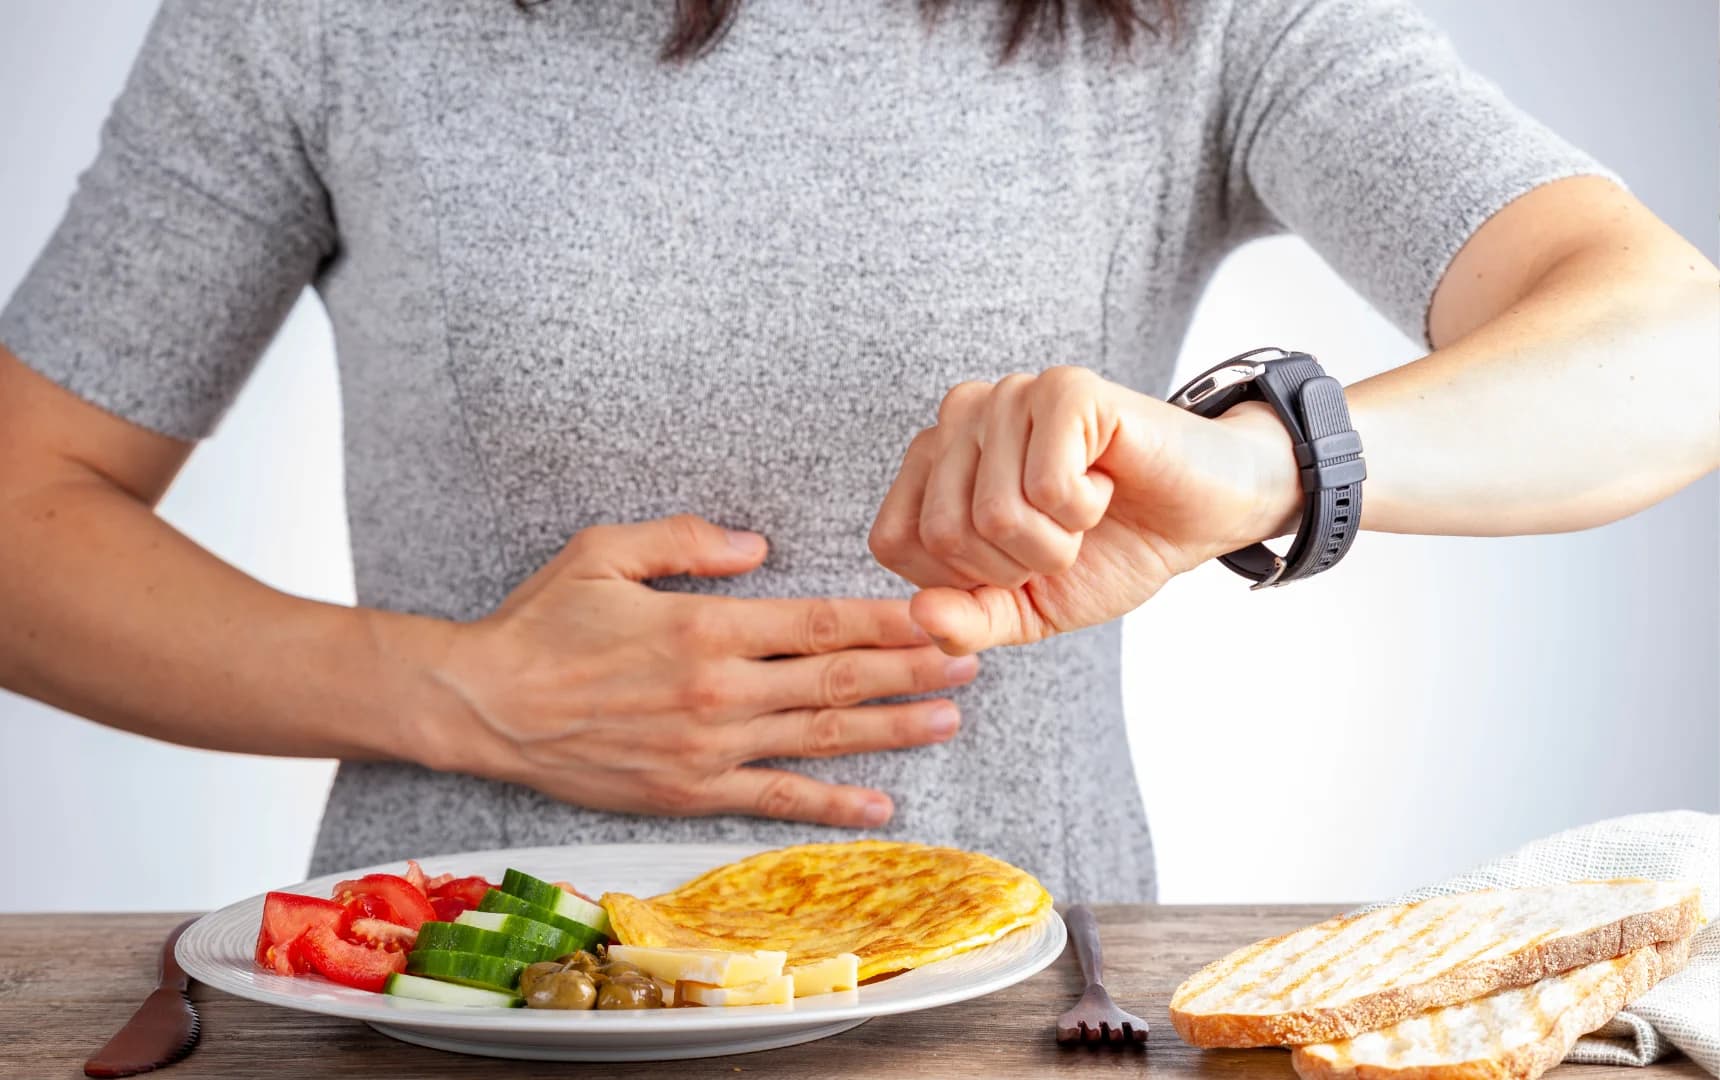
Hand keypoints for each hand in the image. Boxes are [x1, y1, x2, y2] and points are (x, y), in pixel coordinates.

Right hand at [427, 515, 978, 827]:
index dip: (886, 621)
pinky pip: (775, 799)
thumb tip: (758, 546)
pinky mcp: (689, 791)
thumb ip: (686, 539)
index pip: (818, 623)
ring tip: (947, 720)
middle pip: (837, 682)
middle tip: (971, 661)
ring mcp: (708, 747)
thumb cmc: (541, 623)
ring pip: (820, 740)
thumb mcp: (604, 551)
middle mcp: (718, 691)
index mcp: (704, 626)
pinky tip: (878, 805)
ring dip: (891, 731)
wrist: (483, 706)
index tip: (938, 616)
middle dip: (911, 671)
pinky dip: (831, 804)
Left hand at [869, 367, 1299, 653]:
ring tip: (1084, 509)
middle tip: (1061, 535)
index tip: (1016, 560)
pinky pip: (1047, 486)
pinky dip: (1084, 508)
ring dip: (1057, 540)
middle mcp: (959, 418)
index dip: (962, 580)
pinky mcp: (1064, 389)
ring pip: (995, 513)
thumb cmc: (1109, 552)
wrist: (1199, 517)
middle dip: (1016, 564)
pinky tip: (1104, 481)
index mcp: (932, 464)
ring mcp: (1009, 396)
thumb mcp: (1027, 609)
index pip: (894, 543)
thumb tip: (919, 616)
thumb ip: (967, 621)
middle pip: (944, 533)